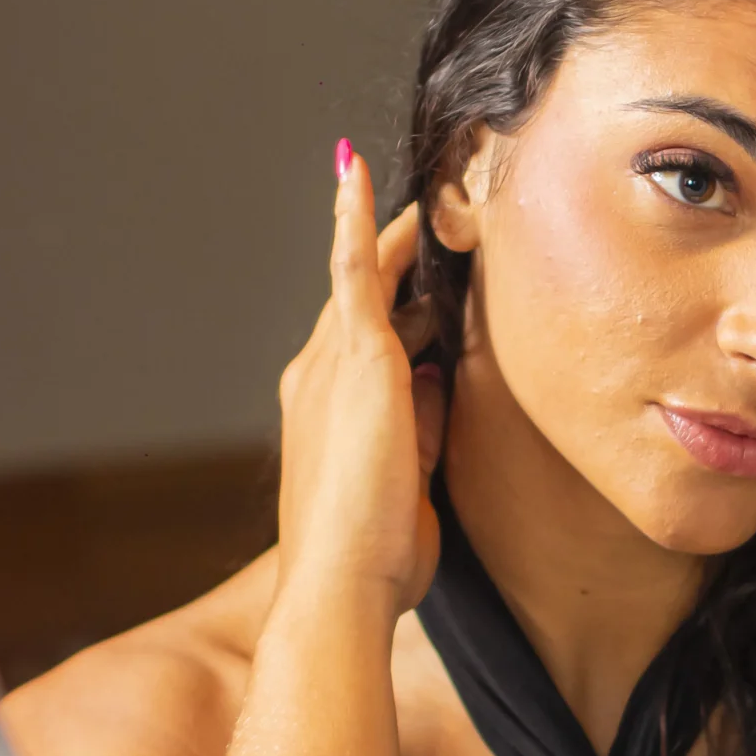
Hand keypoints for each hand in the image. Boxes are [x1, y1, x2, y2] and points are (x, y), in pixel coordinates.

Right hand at [274, 146, 447, 620]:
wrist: (342, 585)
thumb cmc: (376, 558)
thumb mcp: (411, 481)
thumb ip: (420, 426)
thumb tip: (438, 377)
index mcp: (329, 417)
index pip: (365, 347)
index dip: (391, 312)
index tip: (414, 285)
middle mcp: (317, 380)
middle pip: (364, 305)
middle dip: (393, 262)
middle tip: (426, 216)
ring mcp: (330, 364)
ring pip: (364, 281)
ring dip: (392, 236)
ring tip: (422, 192)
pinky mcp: (356, 357)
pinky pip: (353, 268)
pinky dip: (356, 219)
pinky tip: (355, 170)